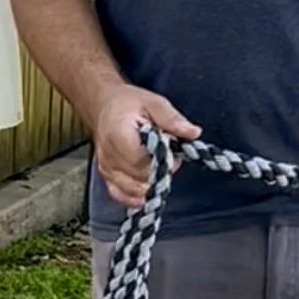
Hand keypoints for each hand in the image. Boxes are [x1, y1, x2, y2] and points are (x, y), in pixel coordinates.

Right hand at [93, 86, 200, 209]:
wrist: (105, 107)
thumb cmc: (128, 104)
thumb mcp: (153, 102)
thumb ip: (172, 119)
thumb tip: (193, 133)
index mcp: (118, 134)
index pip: (142, 161)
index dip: (162, 158)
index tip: (169, 145)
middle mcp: (109, 155)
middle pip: (140, 177)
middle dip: (159, 169)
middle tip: (165, 152)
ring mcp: (106, 169)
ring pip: (134, 190)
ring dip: (150, 181)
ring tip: (154, 162)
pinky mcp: (106, 177)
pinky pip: (121, 195)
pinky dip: (136, 194)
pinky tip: (146, 185)